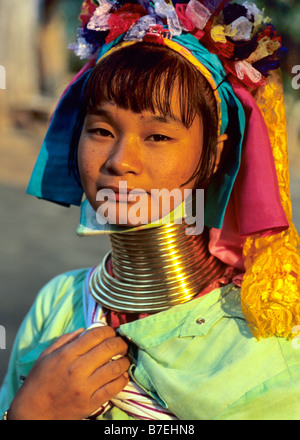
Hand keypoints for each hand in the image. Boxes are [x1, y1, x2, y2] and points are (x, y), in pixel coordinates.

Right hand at [8, 326, 129, 419]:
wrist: (32, 412)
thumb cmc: (39, 381)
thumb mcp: (47, 355)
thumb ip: (65, 339)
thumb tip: (85, 330)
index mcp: (66, 355)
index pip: (95, 335)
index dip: (108, 330)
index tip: (111, 331)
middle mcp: (77, 369)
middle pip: (109, 348)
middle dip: (120, 342)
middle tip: (122, 343)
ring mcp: (85, 387)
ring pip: (115, 368)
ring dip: (124, 360)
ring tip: (124, 358)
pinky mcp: (90, 403)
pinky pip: (114, 388)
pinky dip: (123, 379)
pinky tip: (122, 375)